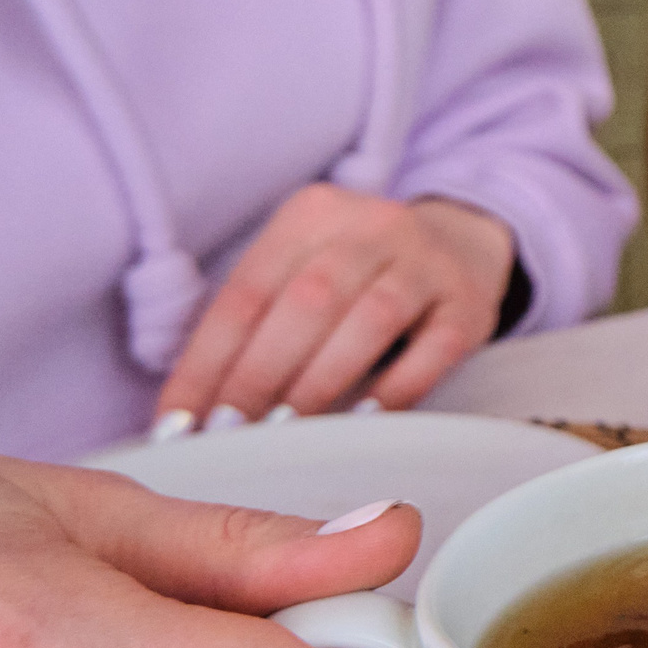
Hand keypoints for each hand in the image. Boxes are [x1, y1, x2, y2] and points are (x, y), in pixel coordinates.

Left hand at [159, 186, 514, 423]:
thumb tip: (190, 407)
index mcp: (312, 215)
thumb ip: (256, 321)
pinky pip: (432, 350)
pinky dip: (394, 389)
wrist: (461, 242)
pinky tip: (361, 420)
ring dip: (320, 382)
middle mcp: (372, 226)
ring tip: (285, 430)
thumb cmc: (358, 275)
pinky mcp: (468, 303)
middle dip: (259, 374)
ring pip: (370, 320)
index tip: (178, 421)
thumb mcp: (303, 267)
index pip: (247, 291)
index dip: (208, 360)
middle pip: (307, 301)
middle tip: (229, 432)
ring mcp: (428, 262)